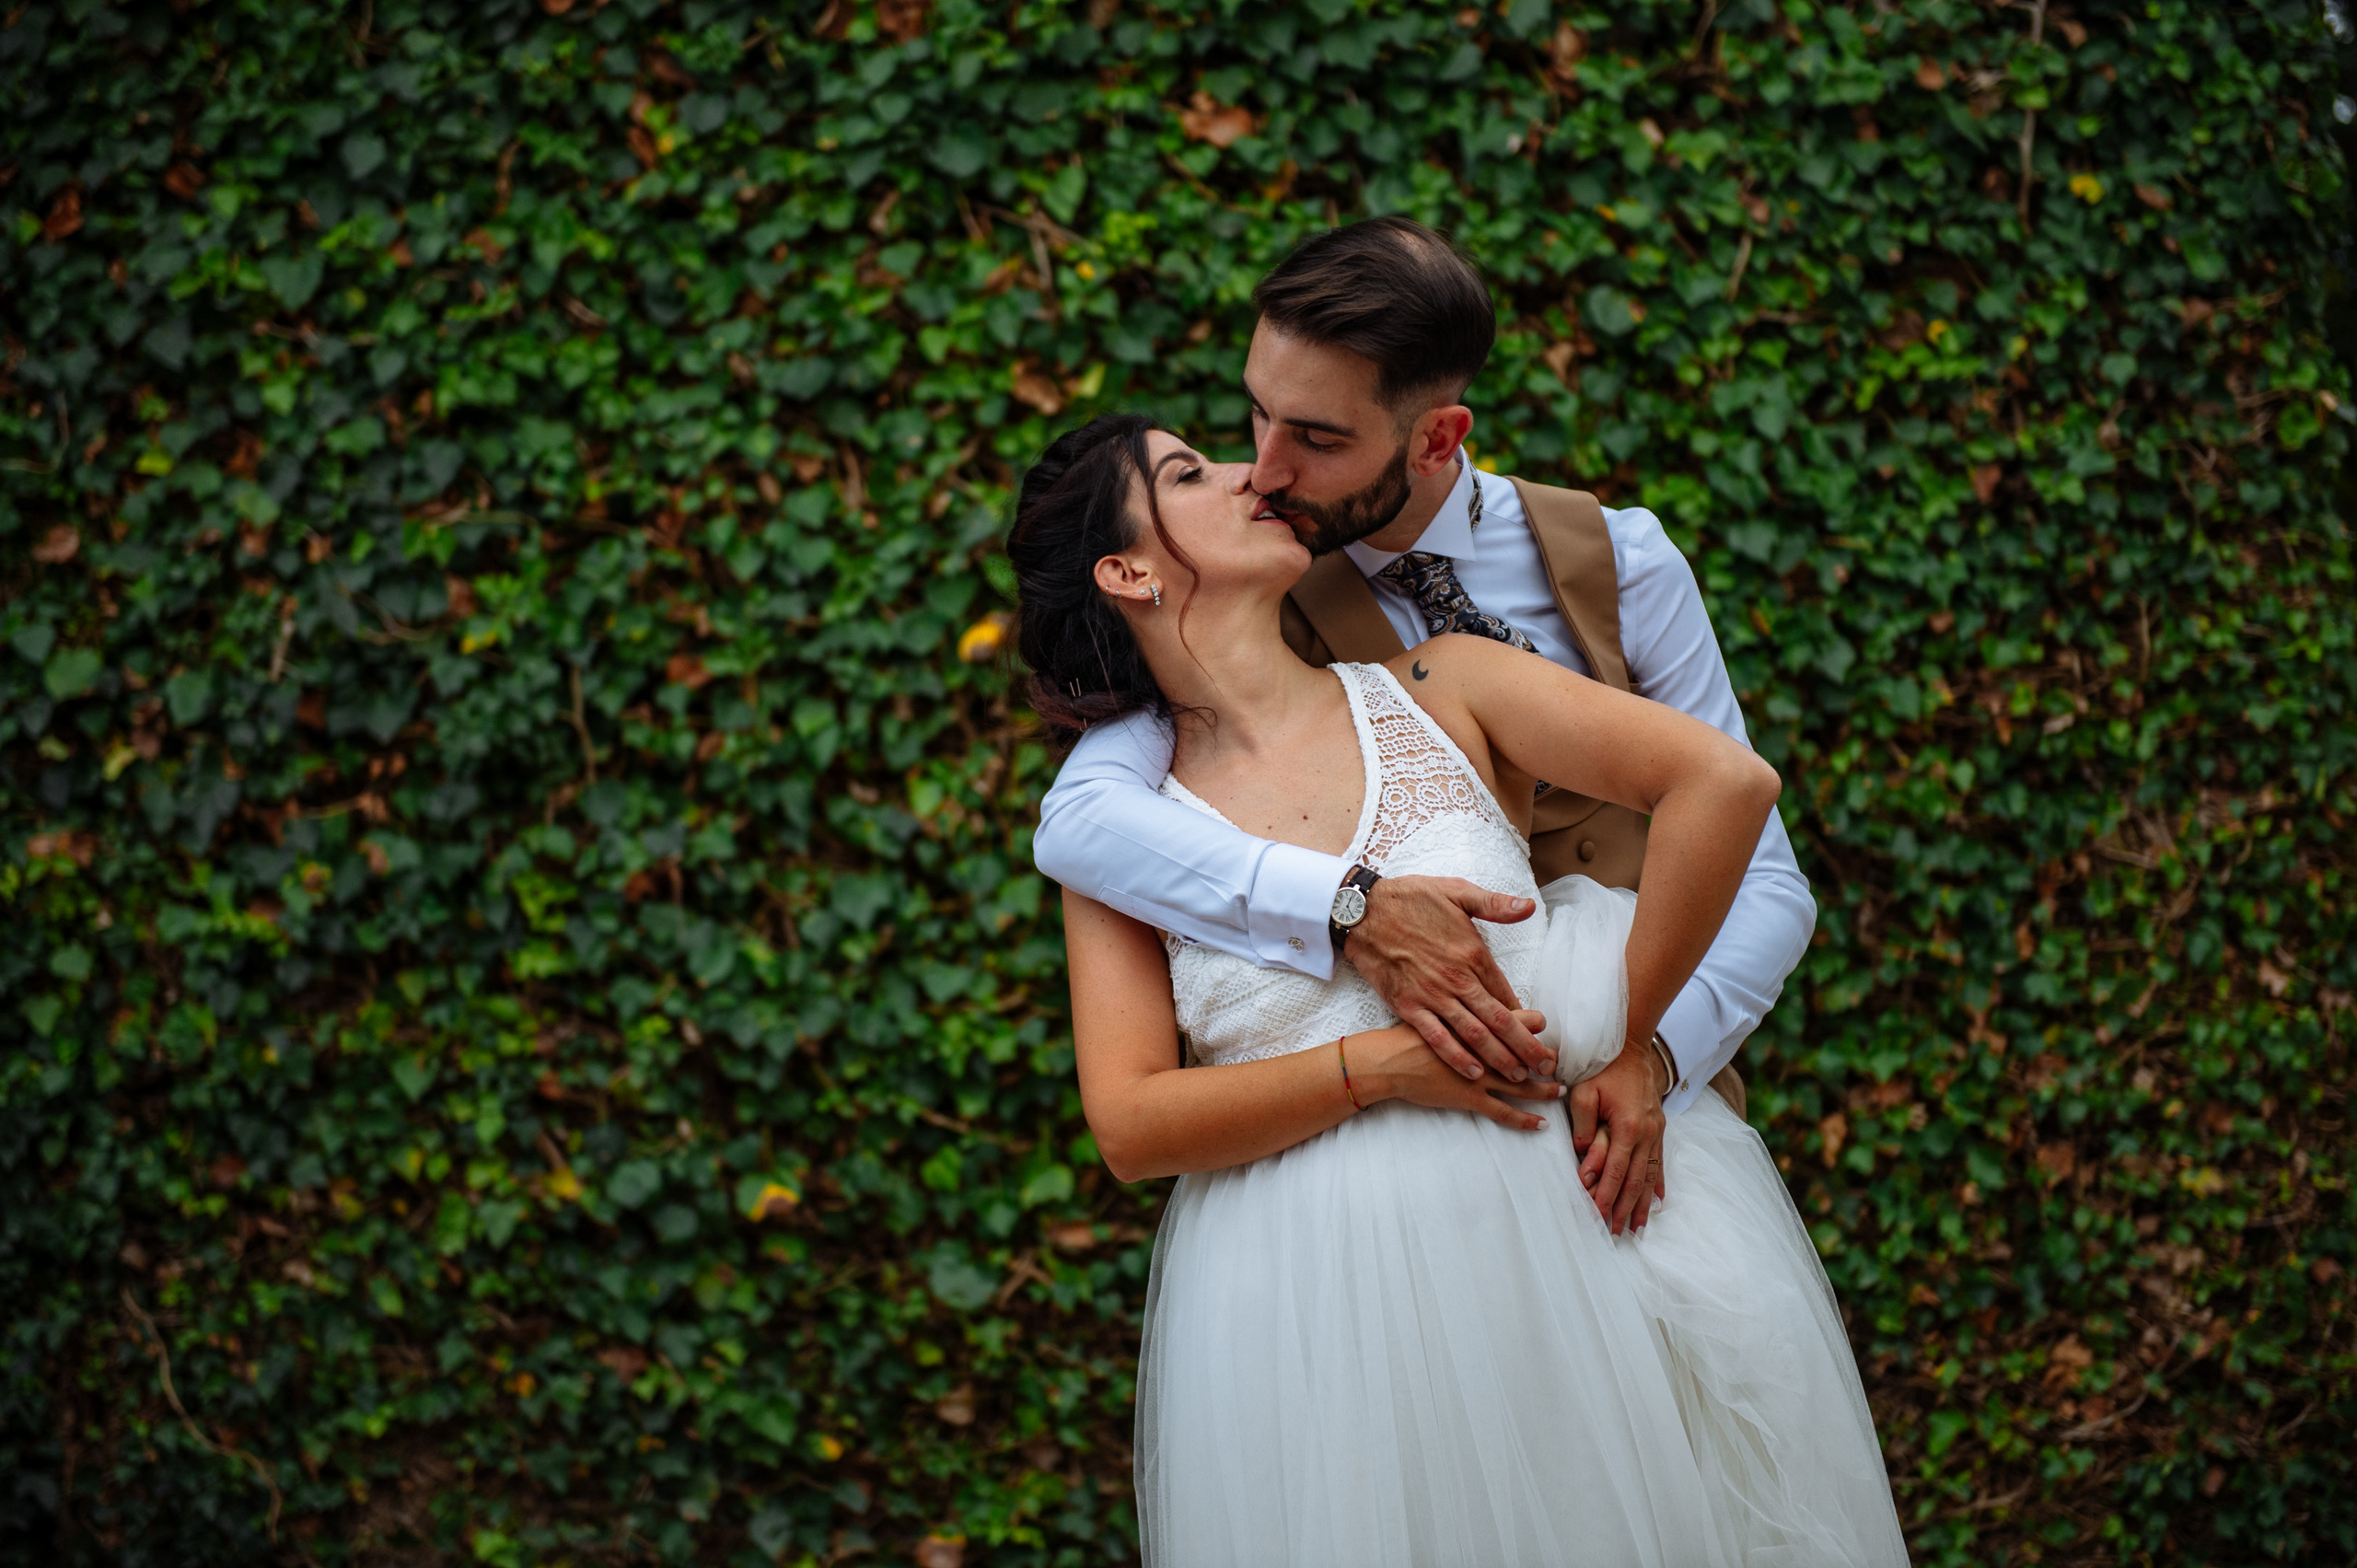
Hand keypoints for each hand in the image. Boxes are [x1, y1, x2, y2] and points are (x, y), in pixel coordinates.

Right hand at [1343, 874, 1547, 1081]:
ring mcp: (1432, 995)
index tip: (1542, 1033)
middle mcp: (1456, 979)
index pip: (1506, 992)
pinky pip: (1437, 1038)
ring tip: (1520, 1077)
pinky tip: (1475, 1072)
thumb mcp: (1456, 891)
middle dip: (1525, 1046)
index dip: (1526, 1016)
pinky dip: (1457, 1057)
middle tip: (1545, 1065)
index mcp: (1472, 953)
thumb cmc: (1410, 898)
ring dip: (1498, 1057)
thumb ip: (1494, 904)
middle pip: (1498, 1020)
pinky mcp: (1408, 1006)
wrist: (1362, 911)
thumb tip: (1529, 907)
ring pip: (1473, 1034)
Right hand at [1349, 1015, 1561, 1132]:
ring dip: (1544, 1088)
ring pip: (1521, 1084)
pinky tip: (1541, 1123)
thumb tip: (1480, 1004)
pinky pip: (1503, 1111)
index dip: (1536, 1026)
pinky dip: (1524, 1119)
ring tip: (1560, 1091)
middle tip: (1559, 1063)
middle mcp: (1484, 1049)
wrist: (1387, 1060)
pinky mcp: (1470, 1098)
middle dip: (1544, 1059)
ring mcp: (1479, 1076)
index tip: (1545, 1030)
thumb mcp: (1436, 1010)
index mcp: (1477, 1022)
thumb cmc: (1409, 1034)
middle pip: (1525, 1053)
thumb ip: (1461, 1008)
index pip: (1518, 1020)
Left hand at [1567, 1043, 1666, 1233]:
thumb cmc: (1604, 1070)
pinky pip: (1660, 1163)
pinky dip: (1657, 1186)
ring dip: (1644, 1205)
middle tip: (1616, 1234)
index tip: (1598, 1218)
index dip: (1607, 1197)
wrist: (1633, 1049)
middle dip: (1625, 1210)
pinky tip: (1658, 1203)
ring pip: (1650, 1177)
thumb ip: (1583, 1125)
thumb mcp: (1584, 1092)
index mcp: (1627, 1127)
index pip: (1615, 1172)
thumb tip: (1582, 1155)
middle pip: (1635, 1181)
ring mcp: (1656, 1133)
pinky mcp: (1659, 1130)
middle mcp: (1647, 1134)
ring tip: (1638, 1229)